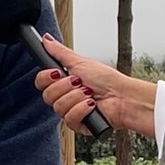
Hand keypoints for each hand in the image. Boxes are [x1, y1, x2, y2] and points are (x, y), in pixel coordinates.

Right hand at [34, 33, 156, 136]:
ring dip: (76, 98)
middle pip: (47, 96)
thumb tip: (46, 40)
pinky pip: (69, 119)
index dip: (46, 78)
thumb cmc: (107, 80)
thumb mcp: (80, 62)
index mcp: (63, 83)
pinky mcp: (79, 124)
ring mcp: (71, 111)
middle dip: (65, 87)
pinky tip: (92, 105)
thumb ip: (60, 52)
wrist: (123, 96)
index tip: (57, 72)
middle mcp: (66, 97)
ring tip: (89, 94)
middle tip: (79, 82)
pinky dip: (82, 109)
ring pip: (58, 108)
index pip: (41, 83)